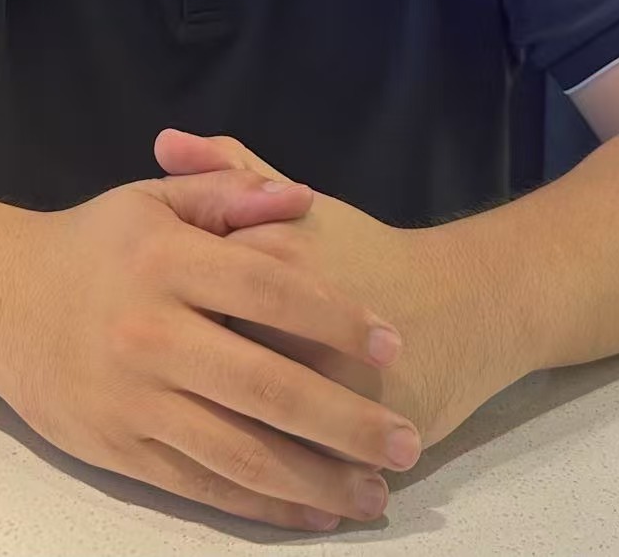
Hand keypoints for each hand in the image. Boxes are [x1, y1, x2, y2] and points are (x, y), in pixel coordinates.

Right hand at [0, 169, 418, 532]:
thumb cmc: (91, 243)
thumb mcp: (152, 198)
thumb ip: (227, 192)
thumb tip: (302, 197)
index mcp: (167, 260)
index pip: (269, 289)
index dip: (335, 318)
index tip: (391, 342)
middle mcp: (152, 332)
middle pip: (267, 384)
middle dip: (346, 420)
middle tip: (406, 441)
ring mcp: (135, 398)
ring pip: (240, 450)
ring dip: (316, 480)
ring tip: (375, 494)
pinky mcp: (118, 449)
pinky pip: (201, 485)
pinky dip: (262, 505)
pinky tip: (311, 514)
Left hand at [155, 131, 517, 450]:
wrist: (464, 306)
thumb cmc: (366, 251)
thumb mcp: (299, 204)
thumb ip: (228, 172)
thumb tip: (163, 141)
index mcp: (267, 256)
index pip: (183, 286)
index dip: (164, 308)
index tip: (155, 319)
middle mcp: (285, 320)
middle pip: (203, 359)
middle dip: (180, 377)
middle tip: (167, 385)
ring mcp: (319, 387)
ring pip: (241, 423)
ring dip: (210, 431)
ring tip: (197, 420)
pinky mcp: (342, 441)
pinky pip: (285, 467)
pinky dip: (264, 478)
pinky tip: (244, 467)